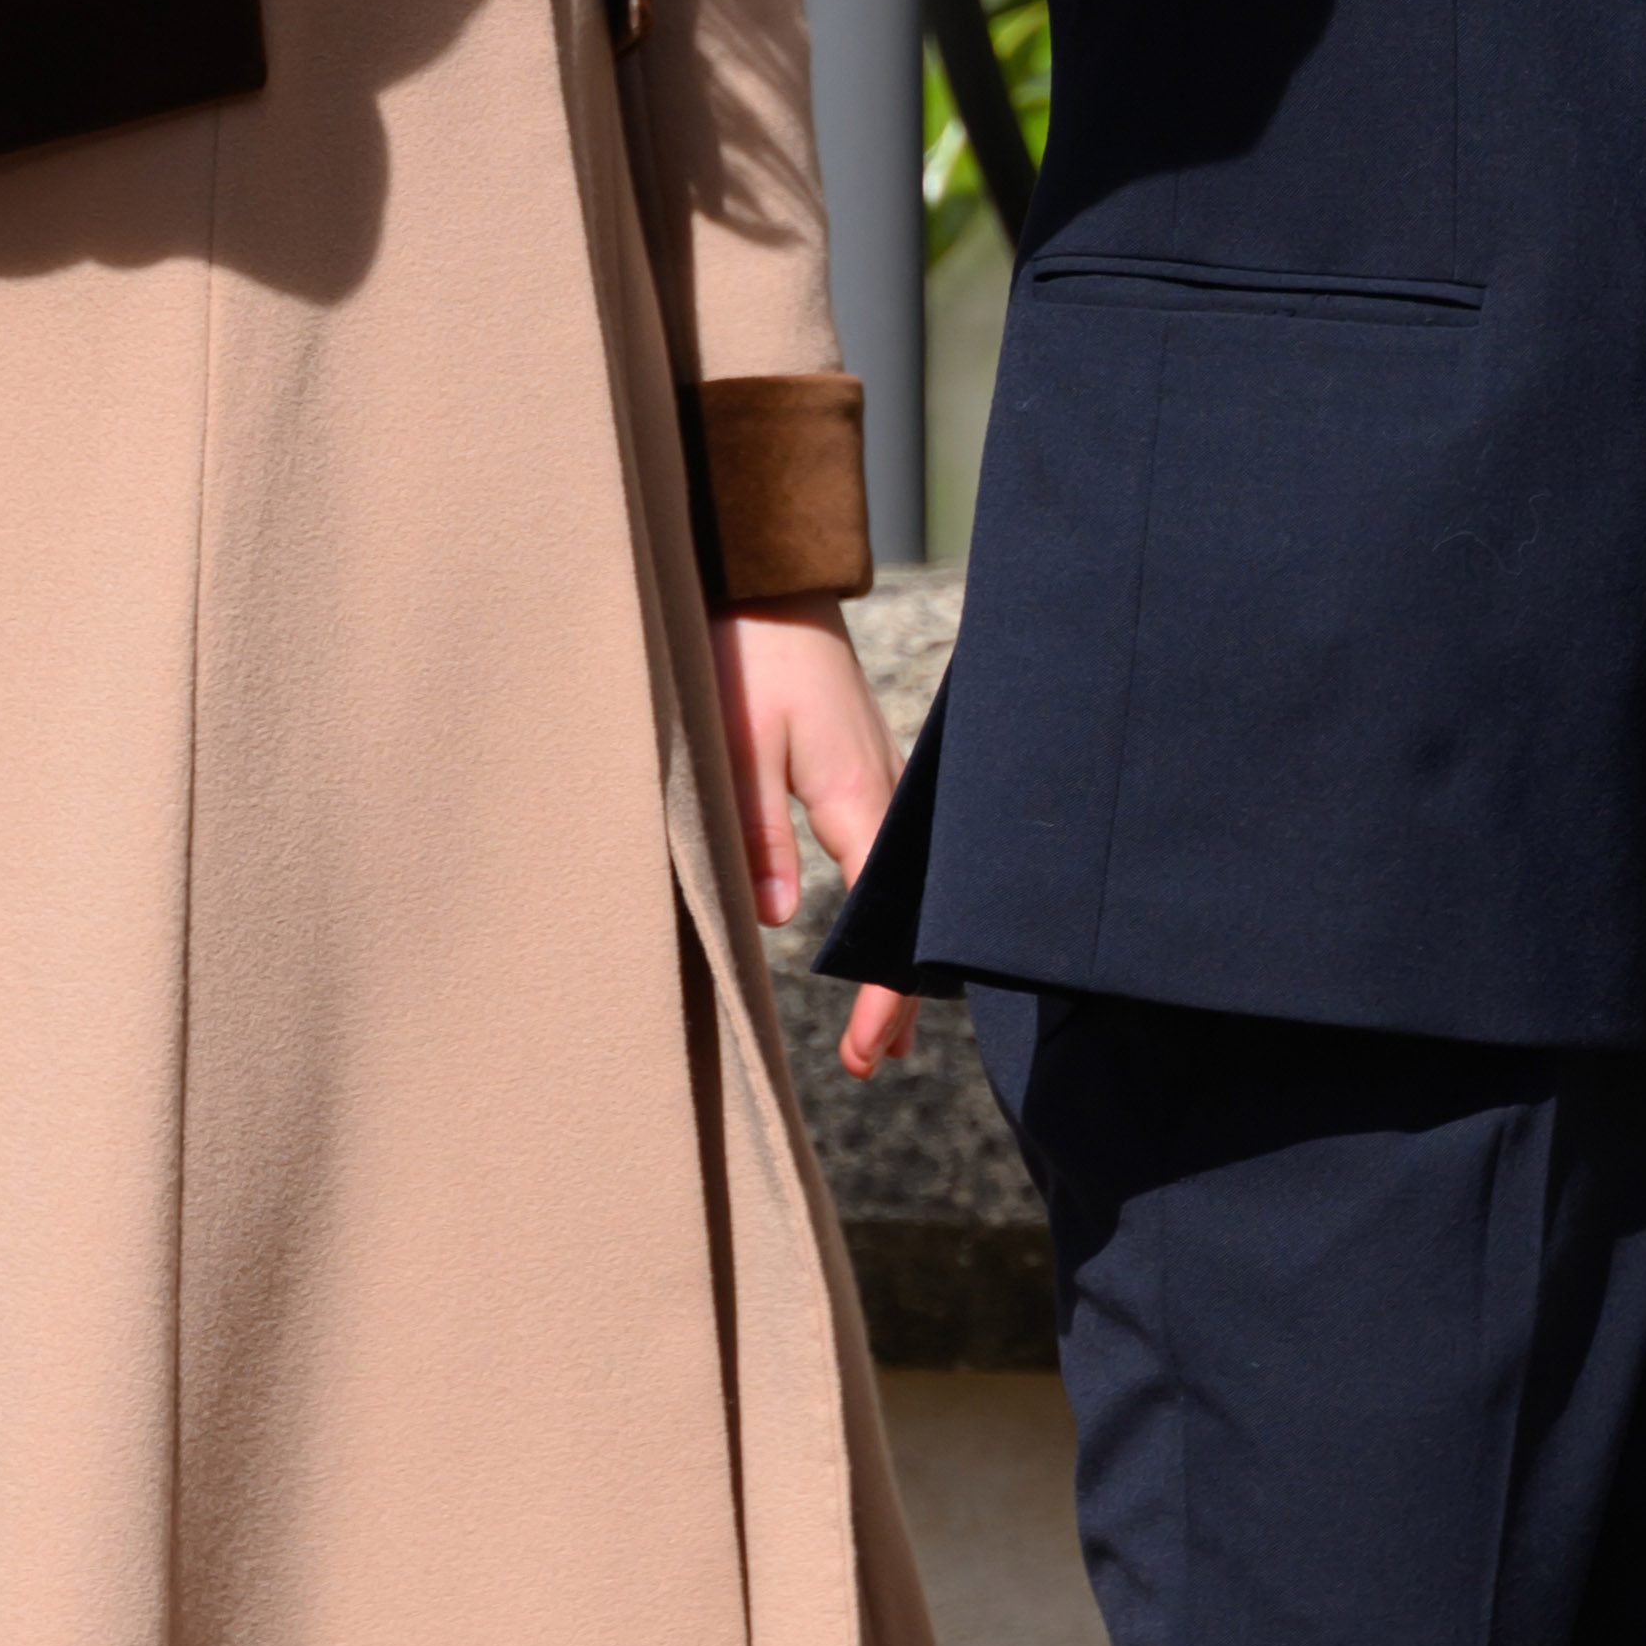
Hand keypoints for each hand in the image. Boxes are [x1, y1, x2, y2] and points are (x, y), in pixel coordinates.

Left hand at [711, 599, 921, 1071]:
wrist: (766, 581)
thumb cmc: (742, 654)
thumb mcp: (733, 747)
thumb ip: (754, 833)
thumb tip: (773, 919)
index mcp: (859, 798)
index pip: (890, 923)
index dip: (884, 997)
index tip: (864, 1051)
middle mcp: (886, 796)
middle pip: (912, 918)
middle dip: (898, 997)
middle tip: (869, 1064)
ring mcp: (883, 781)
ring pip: (906, 893)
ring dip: (896, 960)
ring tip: (880, 1028)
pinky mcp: (866, 767)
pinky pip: (893, 860)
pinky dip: (890, 913)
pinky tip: (875, 931)